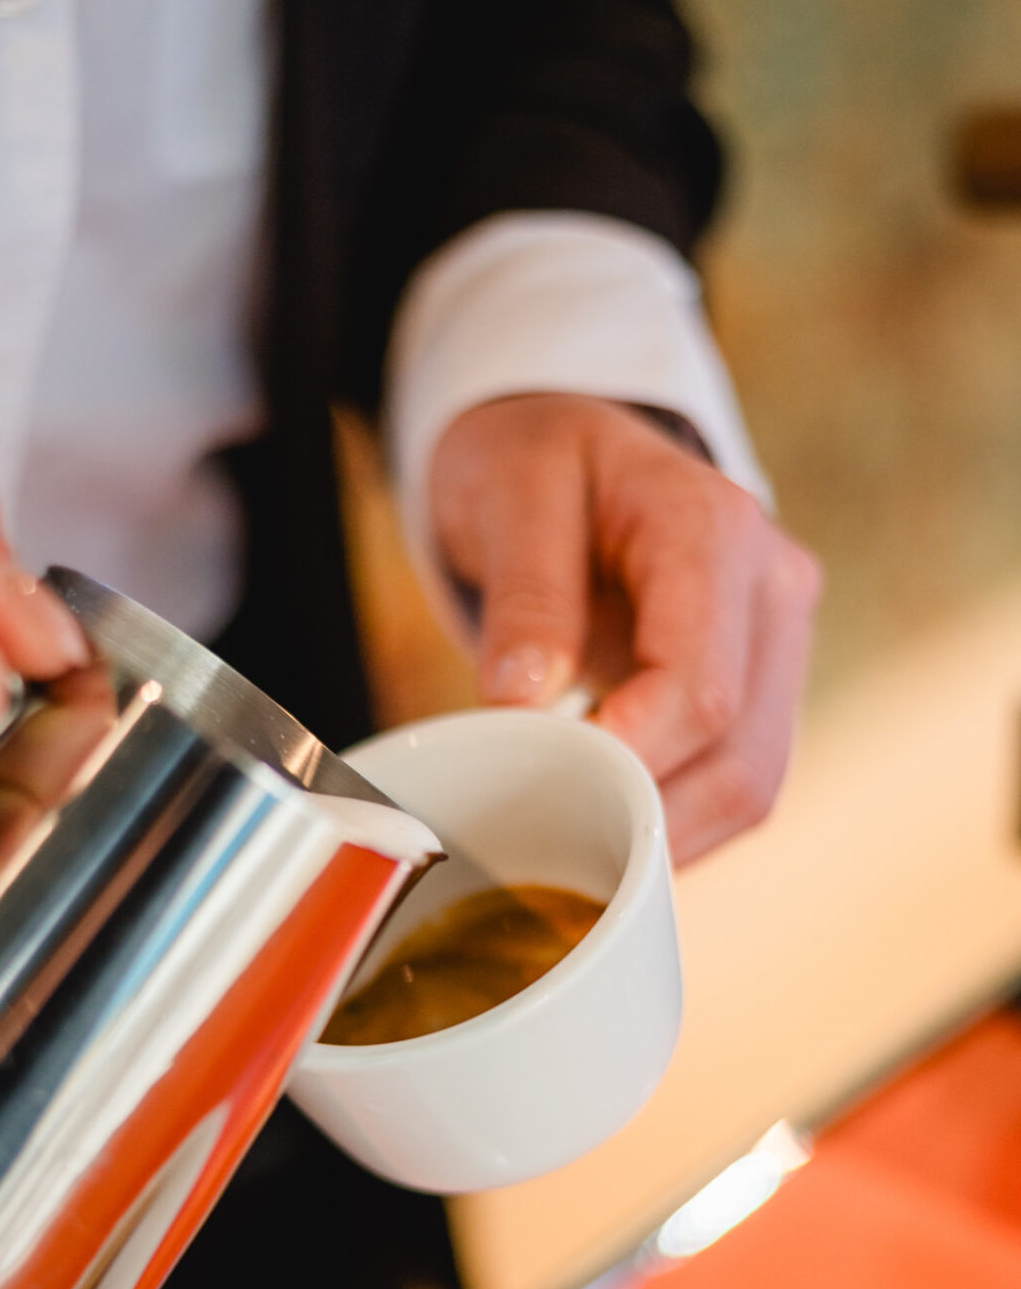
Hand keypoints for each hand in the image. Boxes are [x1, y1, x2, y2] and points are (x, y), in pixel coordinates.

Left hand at [429, 395, 821, 865]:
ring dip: (666, 834)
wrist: (568, 446)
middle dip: (645, 813)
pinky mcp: (761, 687)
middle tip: (546, 832)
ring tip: (575, 842)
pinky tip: (609, 828)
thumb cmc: (536, 458)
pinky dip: (675, 821)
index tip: (552, 786)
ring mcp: (779, 643)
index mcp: (716, 529)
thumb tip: (526, 703)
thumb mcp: (509, 491)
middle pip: (741, 752)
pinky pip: (737, 781)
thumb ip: (526, 594)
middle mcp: (774, 589)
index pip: (700, 685)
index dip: (632, 756)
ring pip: (752, 784)